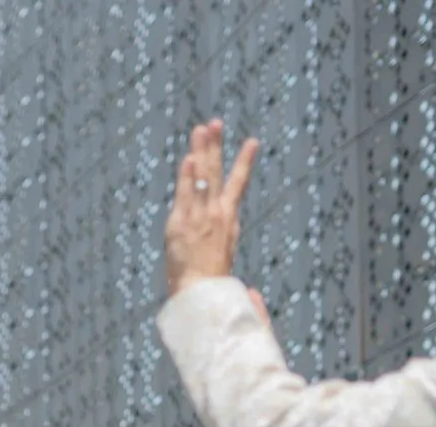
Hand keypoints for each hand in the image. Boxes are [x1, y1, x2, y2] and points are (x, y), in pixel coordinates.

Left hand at [164, 118, 257, 295]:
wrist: (202, 294)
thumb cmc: (213, 281)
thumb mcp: (224, 254)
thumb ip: (226, 239)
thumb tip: (240, 249)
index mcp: (229, 220)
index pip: (238, 184)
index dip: (244, 162)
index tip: (252, 142)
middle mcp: (217, 213)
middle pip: (216, 172)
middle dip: (216, 146)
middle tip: (214, 123)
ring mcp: (200, 216)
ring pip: (202, 177)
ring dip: (202, 151)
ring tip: (200, 129)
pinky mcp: (183, 223)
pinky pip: (185, 195)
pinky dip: (188, 176)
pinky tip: (189, 158)